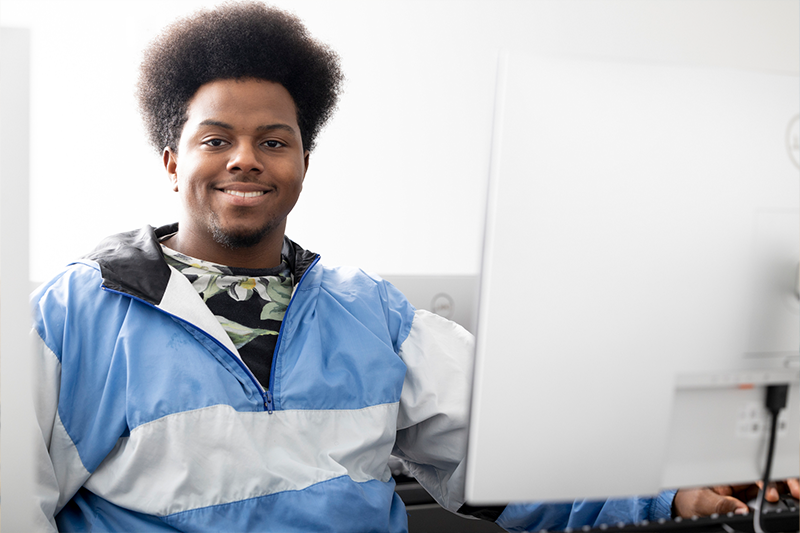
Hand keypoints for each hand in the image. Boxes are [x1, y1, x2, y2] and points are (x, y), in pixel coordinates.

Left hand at [674, 479, 799, 517]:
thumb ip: (721, 505)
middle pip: (768, 474)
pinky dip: (781, 498)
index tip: (772, 494)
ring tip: (796, 495)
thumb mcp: (701, 501)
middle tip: (796, 491)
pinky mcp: (749, 498)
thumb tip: (741, 510)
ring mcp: (746, 488)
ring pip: (773, 484)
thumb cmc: (688, 498)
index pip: (752, 471)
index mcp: (728, 473)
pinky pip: (769, 497)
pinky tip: (786, 501)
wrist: (683, 507)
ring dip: (786, 487)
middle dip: (784, 479)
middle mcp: (739, 478)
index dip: (765, 480)